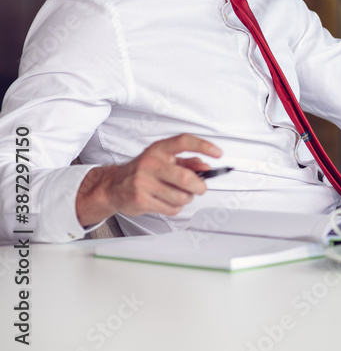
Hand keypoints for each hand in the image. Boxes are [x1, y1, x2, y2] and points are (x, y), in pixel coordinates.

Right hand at [76, 134, 221, 226]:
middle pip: (186, 178)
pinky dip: (175, 207)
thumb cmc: (144, 171)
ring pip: (181, 197)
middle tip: (200, 188)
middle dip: (199, 186)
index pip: (184, 142)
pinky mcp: (140, 200)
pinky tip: (167, 201)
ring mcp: (143, 182)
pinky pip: (171, 208)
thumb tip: (206, 167)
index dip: (203, 146)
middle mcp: (150, 163)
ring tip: (179, 194)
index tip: (218, 154)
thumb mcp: (164, 160)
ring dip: (186, 198)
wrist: (113, 185)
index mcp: (159, 149)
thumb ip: (187, 161)